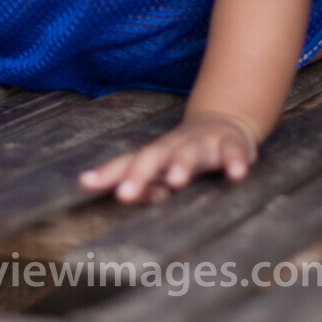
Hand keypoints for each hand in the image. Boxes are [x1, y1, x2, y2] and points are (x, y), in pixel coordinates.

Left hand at [79, 112, 257, 203]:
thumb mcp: (164, 172)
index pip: (128, 163)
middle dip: (140, 173)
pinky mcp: (231, 146)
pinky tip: (236, 174)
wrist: (224, 124)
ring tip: (176, 179)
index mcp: (156, 155)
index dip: (108, 173)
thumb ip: (147, 188)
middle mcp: (175, 147)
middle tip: (125, 193)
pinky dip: (235, 161)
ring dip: (182, 163)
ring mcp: (203, 144)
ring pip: (191, 152)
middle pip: (154, 156)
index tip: (85, 182)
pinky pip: (233, 152)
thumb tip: (132, 197)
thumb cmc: (185, 157)